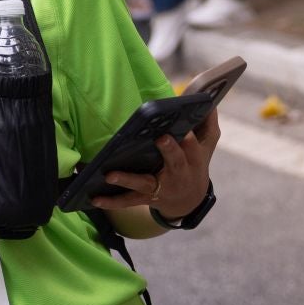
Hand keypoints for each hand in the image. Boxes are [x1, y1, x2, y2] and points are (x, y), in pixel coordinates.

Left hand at [92, 108, 220, 220]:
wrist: (189, 200)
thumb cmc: (194, 165)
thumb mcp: (206, 147)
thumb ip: (207, 125)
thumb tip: (209, 102)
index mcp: (193, 159)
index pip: (193, 146)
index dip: (188, 137)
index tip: (183, 124)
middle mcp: (178, 174)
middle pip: (175, 162)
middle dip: (170, 151)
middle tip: (160, 139)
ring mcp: (160, 188)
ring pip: (144, 184)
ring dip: (127, 180)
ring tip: (109, 175)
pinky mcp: (146, 198)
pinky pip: (128, 201)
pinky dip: (111, 202)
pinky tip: (94, 199)